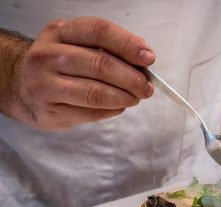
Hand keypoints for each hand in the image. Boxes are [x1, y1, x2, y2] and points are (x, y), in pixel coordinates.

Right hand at [11, 17, 154, 130]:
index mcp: (59, 32)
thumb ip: (109, 47)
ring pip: (96, 93)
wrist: (22, 86)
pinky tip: (118, 106)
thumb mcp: (78, 44)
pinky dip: (113, 110)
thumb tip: (144, 56)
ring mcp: (44, 84)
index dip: (128, 45)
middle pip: (101, 64)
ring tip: (135, 98)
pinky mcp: (49, 111)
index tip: (149, 58)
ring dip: (125, 97)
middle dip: (132, 78)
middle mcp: (47, 55)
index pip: (99, 31)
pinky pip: (91, 112)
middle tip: (147, 87)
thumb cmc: (61, 64)